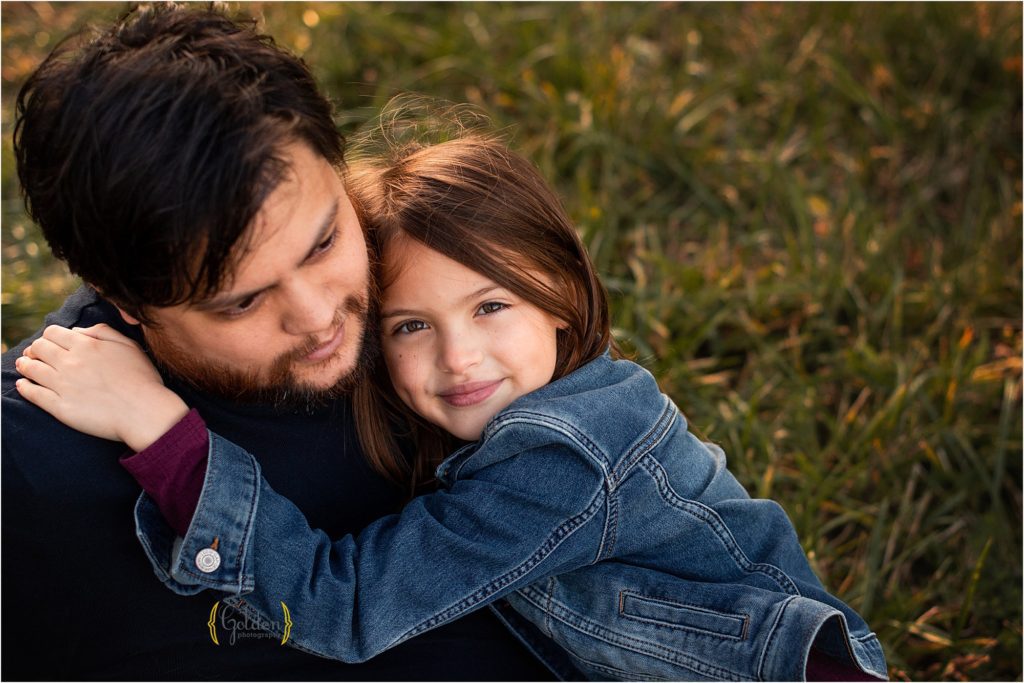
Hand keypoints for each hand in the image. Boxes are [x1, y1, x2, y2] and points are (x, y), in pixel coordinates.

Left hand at [15, 324, 189, 450]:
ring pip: (32, 369)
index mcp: (86, 345)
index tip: (50, 343)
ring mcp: (63, 385)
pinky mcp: (60, 407)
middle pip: (38, 348)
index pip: (53, 333)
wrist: (144, 412)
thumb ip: (102, 332)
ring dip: (25, 365)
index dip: (49, 336)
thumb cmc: (142, 379)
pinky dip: (24, 387)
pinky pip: (33, 394)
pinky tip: (23, 385)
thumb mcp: (129, 345)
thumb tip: (77, 331)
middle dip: (35, 349)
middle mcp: (70, 362)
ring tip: (24, 366)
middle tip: (35, 354)